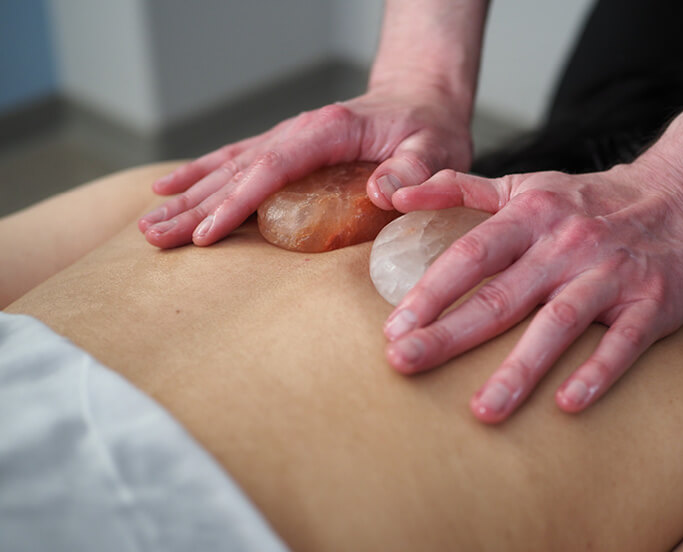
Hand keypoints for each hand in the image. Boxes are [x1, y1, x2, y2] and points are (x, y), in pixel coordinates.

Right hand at [138, 88, 472, 247]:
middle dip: (194, 206)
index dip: (236, 203)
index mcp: (328, 131)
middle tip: (153, 238)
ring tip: (149, 225)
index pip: (271, 169)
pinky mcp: (286, 150)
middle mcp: (298, 132)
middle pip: (236, 171)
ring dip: (188, 197)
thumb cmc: (429, 128)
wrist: (421, 100)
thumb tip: (383, 191)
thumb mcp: (435, 149)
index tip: (205, 234)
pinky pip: (235, 162)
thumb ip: (414, 169)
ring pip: (227, 169)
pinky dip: (201, 176)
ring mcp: (288, 140)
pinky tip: (171, 189)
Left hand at [382, 163, 682, 421]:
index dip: (430, 291)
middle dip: (449, 334)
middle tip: (404, 364)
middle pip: (502, 296)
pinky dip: (597, 371)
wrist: (681, 197)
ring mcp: (610, 274)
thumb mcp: (523, 185)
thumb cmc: (586, 201)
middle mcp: (566, 245)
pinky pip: (623, 342)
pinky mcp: (651, 303)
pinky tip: (567, 404)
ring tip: (483, 410)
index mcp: (531, 216)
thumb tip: (396, 192)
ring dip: (520, 369)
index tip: (395, 327)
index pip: (471, 255)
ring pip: (559, 324)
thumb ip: (460, 190)